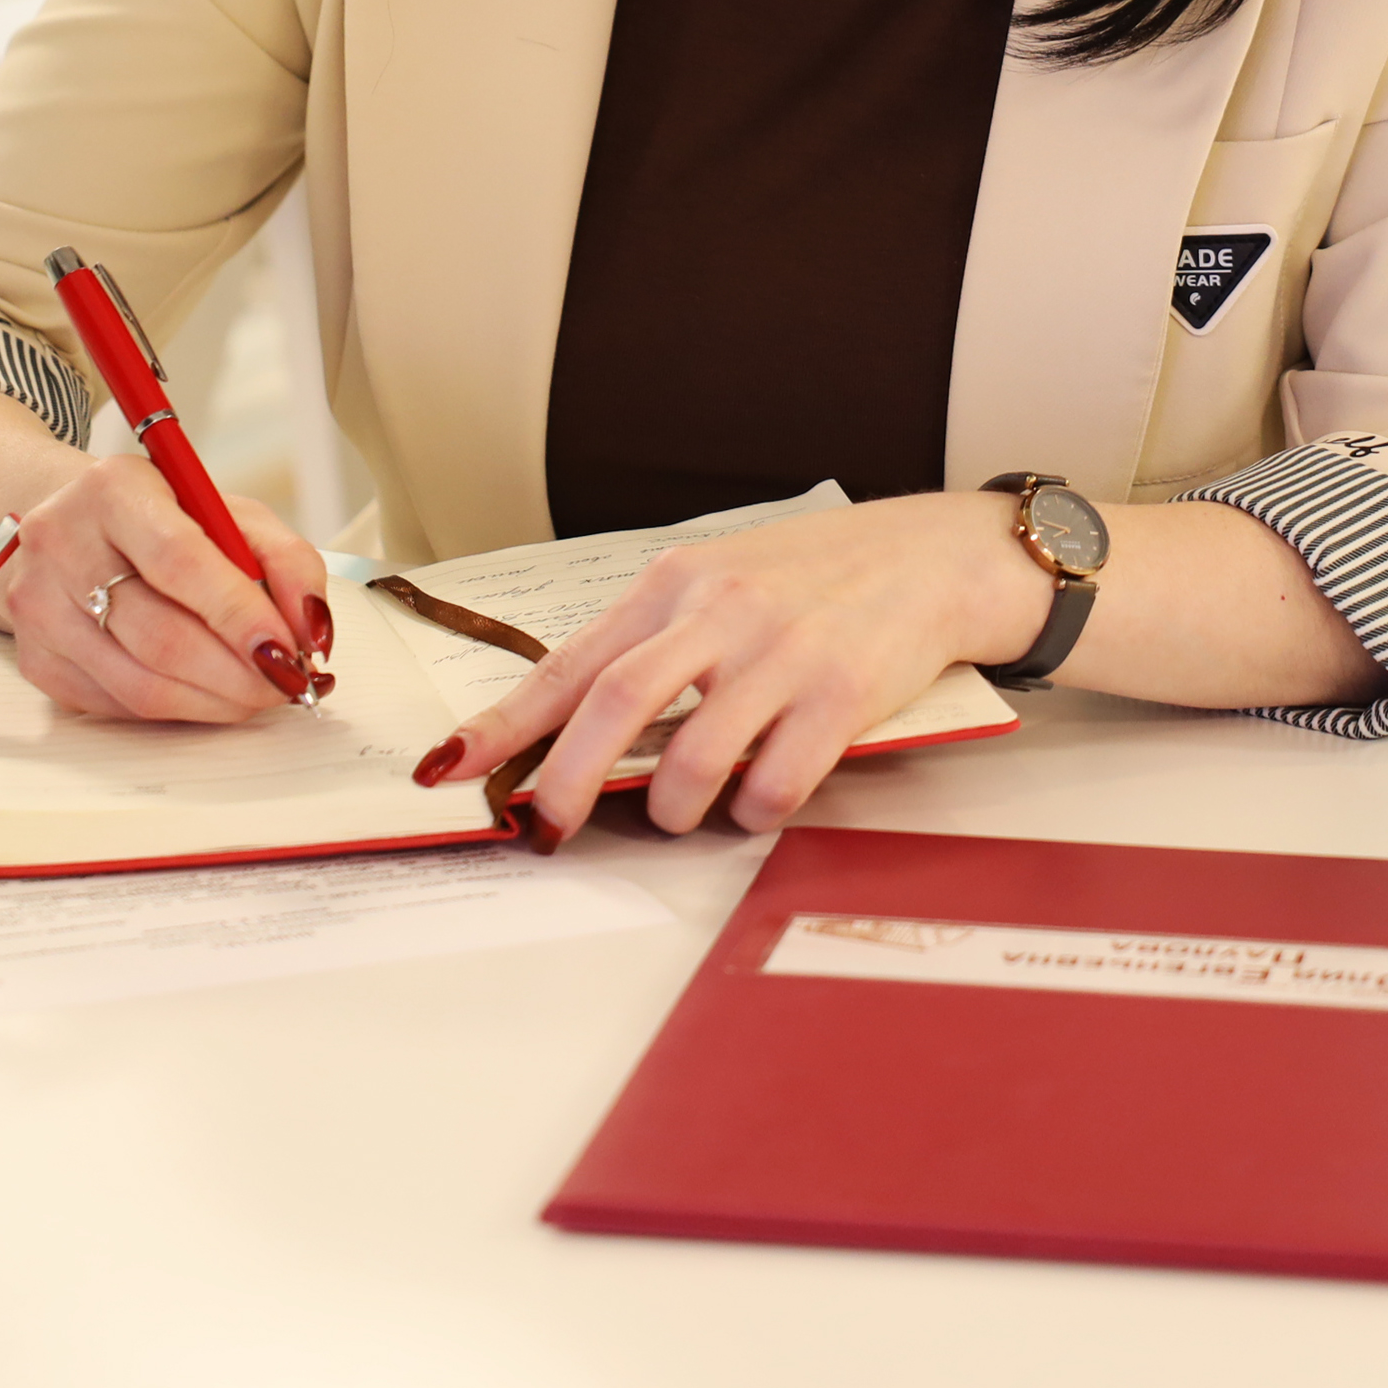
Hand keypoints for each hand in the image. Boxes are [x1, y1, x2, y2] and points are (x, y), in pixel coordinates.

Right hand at [0, 447, 332, 722]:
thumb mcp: (228, 511)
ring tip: (260, 691)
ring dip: (217, 701)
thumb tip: (311, 628)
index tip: (289, 649)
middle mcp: (62, 545)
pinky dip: (181, 709)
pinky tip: (212, 694)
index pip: (179, 562)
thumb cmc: (159, 516)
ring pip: (141, 685)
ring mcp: (41, 608)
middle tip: (288, 682)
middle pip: (160, 636)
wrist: (68, 525)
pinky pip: (120, 706)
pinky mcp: (37, 659)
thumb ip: (285, 560)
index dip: (239, 614)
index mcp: (113, 490)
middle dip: (240, 673)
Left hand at [420, 493, 1048, 847]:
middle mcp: (722, 610)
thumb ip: (660, 644)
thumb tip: (578, 729)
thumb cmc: (820, 579)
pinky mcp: (842, 692)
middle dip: (568, 783)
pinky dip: (753, 811)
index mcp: (676, 583)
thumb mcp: (724, 584)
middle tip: (550, 830)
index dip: (504, 723)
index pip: (570, 662)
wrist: (935, 557)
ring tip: (680, 815)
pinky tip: (759, 801)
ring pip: (693, 755)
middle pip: (614, 705)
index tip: (452, 768)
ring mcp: (783, 651)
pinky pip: (775, 782)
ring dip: (672, 808)